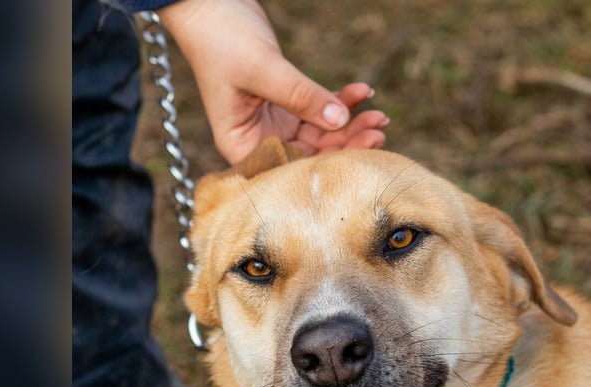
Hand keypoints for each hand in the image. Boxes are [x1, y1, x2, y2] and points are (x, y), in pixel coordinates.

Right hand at [158, 0, 387, 163]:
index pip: (288, 167)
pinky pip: (320, 109)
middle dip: (345, 144)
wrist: (211, 2)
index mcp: (240, 144)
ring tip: (379, 116)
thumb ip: (301, 96)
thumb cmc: (221, 37)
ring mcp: (274, 123)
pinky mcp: (287, 104)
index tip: (359, 150)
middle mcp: (257, 139)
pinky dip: (342, 102)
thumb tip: (340, 121)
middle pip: (308, 155)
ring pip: (320, 134)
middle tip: (378, 131)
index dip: (324, 165)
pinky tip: (362, 92)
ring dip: (350, 125)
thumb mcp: (263, 69)